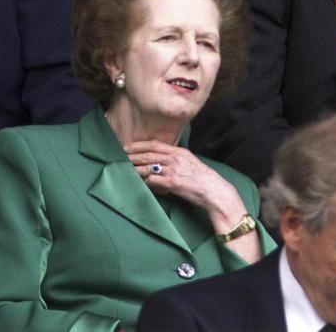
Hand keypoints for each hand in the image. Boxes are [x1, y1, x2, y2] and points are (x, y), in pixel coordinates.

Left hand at [124, 140, 247, 231]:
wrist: (214, 190)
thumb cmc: (203, 178)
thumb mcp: (190, 163)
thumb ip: (176, 160)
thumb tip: (162, 163)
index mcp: (179, 152)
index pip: (155, 144)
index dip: (139, 145)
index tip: (128, 146)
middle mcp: (175, 159)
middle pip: (148, 154)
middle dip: (132, 155)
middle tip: (120, 157)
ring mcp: (173, 170)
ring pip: (148, 167)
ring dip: (135, 168)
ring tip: (126, 170)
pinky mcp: (173, 183)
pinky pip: (153, 181)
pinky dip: (146, 182)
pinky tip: (142, 183)